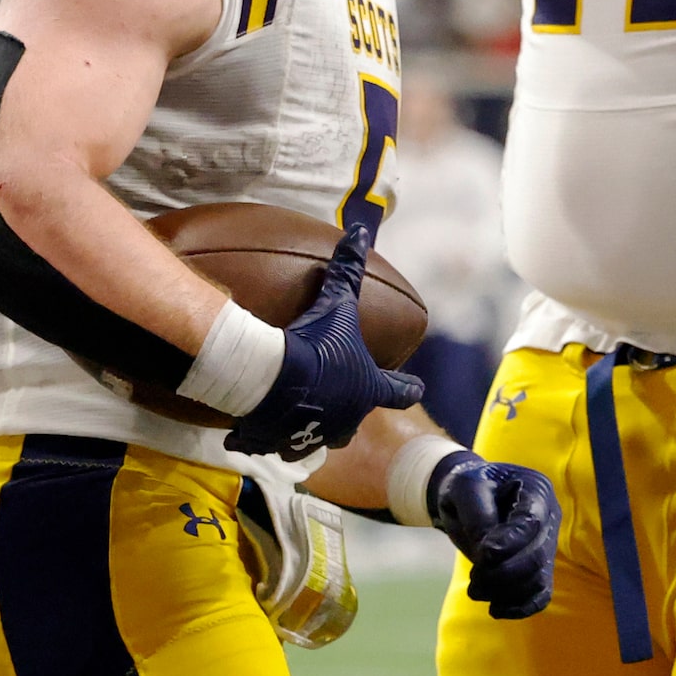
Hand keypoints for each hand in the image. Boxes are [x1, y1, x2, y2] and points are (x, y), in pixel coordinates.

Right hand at [224, 221, 424, 460]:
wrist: (275, 380)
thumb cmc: (315, 344)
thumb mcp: (335, 305)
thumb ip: (347, 271)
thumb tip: (362, 232)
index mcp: (368, 389)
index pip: (398, 390)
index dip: (408, 387)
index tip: (418, 388)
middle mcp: (349, 418)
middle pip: (356, 420)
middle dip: (352, 411)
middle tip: (344, 402)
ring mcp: (317, 435)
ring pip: (320, 436)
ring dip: (314, 427)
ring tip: (301, 418)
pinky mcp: (283, 443)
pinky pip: (278, 442)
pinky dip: (271, 436)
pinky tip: (258, 431)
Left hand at [429, 451, 558, 618]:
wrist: (469, 496)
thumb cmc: (468, 486)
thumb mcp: (464, 487)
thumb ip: (478, 515)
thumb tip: (489, 554)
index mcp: (536, 490)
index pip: (531, 522)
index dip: (510, 542)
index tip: (484, 556)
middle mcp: (549, 518)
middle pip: (537, 554)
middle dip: (503, 573)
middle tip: (473, 580)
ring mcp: (547, 545)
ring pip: (539, 578)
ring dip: (507, 591)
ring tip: (475, 590)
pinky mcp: (539, 568)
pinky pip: (541, 595)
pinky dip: (521, 607)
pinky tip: (496, 609)